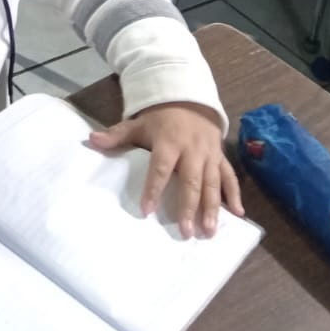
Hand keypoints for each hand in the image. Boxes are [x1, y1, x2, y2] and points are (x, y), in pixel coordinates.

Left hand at [88, 103, 242, 238]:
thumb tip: (91, 139)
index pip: (160, 168)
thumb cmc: (160, 117)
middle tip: (186, 232)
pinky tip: (238, 213)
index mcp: (169, 142)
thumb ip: (117, 134)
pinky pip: (230, 176)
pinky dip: (235, 194)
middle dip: (189, 207)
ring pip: (213, 183)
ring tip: (210, 230)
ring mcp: (209, 154)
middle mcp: (192, 150)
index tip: (147, 211)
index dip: (154, 189)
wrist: (189, 98)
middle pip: (191, 181)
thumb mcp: (138, 123)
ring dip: (212, 207)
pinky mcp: (221, 156)